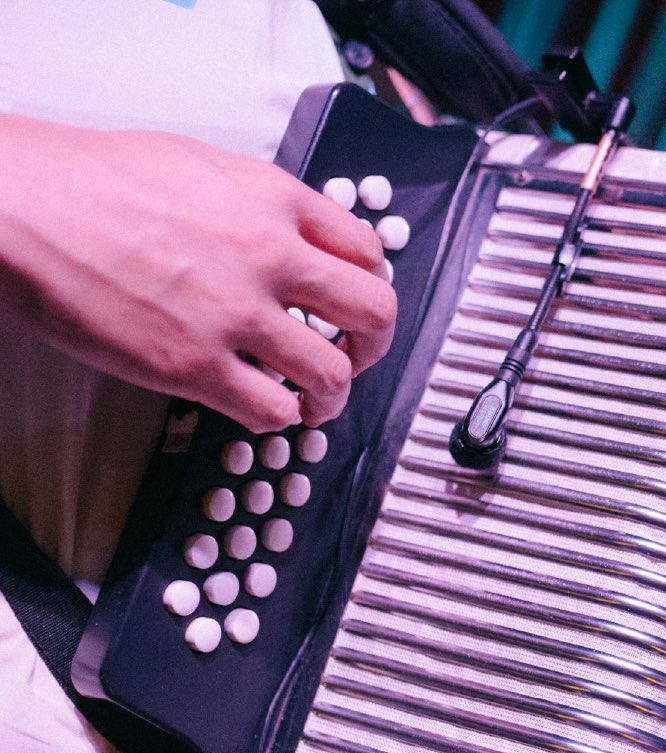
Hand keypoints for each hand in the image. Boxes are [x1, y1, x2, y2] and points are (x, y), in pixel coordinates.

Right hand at [0, 114, 396, 431]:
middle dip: (374, 347)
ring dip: (332, 398)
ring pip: (331, 375)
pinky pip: (273, 412)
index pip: (367, 252)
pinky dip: (279, 419)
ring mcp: (236, 314)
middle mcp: (269, 256)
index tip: (357, 307)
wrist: (21, 203)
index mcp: (273, 200)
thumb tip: (291, 234)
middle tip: (356, 360)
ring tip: (314, 402)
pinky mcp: (196, 365)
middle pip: (373, 314)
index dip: (371, 287)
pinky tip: (265, 410)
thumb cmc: (91, 179)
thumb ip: (258, 204)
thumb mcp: (200, 164)